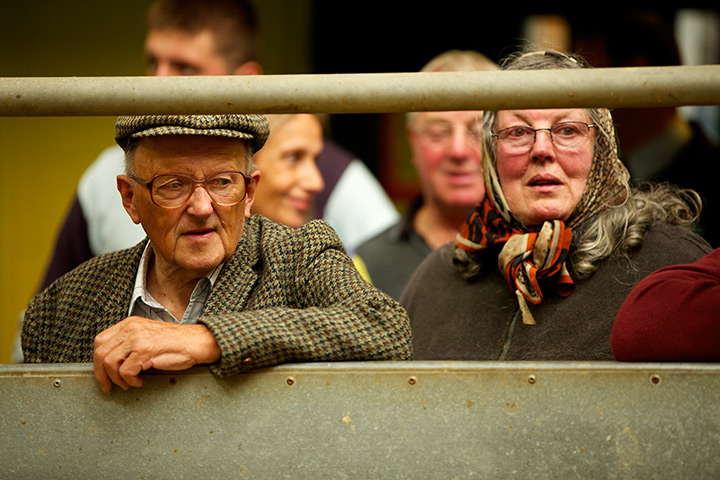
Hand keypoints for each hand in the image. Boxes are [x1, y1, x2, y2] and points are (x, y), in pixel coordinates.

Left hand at [93, 316, 220, 392]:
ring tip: (127, 384)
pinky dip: (130, 381)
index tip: (101, 374)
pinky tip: (139, 382)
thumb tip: (112, 361)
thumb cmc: (176, 342)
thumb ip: (130, 343)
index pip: (100, 341)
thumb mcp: (148, 336)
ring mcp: (137, 339)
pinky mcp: (145, 351)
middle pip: (100, 352)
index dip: (97, 361)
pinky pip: (125, 371)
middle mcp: (131, 328)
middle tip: (108, 385)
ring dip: (116, 379)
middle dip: (101, 374)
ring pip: (109, 363)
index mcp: (130, 323)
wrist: (197, 342)